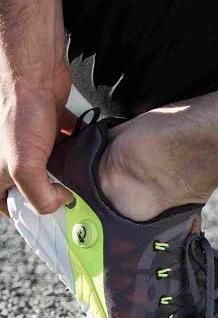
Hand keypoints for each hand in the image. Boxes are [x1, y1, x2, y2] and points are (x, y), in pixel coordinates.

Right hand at [0, 1, 73, 216]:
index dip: (20, 214)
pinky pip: (64, 145)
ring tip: (84, 183)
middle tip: (72, 202)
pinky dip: (75, 151)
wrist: (34, 75)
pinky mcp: (48, 127)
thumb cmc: (21, 115)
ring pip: (50, 167)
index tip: (45, 221)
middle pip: (30, 187)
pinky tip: (89, 157)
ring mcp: (30, 141)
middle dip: (50, 195)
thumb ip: (38, 195)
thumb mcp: (23, 166)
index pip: (3, 203)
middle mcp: (10, 156)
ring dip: (65, 174)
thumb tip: (60, 203)